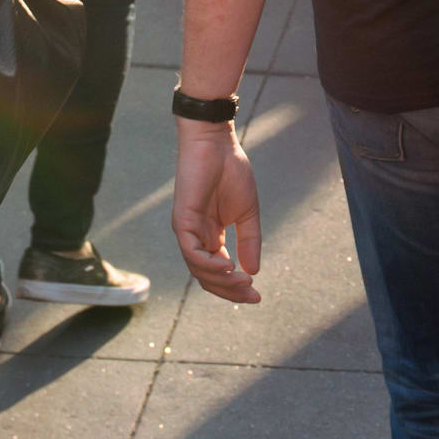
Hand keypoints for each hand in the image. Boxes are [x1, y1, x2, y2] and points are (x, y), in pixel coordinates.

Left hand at [173, 120, 263, 302]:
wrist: (216, 143)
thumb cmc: (230, 171)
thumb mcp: (247, 212)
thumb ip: (249, 241)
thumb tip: (253, 271)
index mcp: (211, 236)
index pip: (219, 273)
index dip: (236, 288)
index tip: (258, 295)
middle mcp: (196, 237)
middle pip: (208, 277)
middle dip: (230, 291)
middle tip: (252, 295)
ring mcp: (186, 230)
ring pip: (198, 269)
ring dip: (221, 280)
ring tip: (243, 281)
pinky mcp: (181, 220)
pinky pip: (191, 252)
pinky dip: (208, 264)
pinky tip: (228, 268)